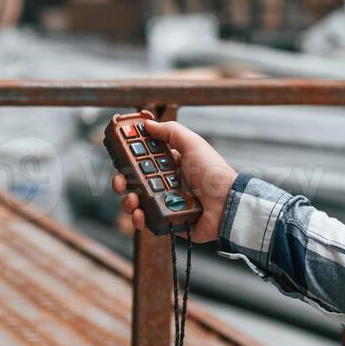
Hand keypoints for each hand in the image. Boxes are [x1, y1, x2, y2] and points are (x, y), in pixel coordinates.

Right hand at [111, 115, 236, 243]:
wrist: (227, 203)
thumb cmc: (213, 173)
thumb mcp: (193, 144)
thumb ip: (171, 131)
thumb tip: (148, 123)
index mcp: (170, 164)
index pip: (142, 160)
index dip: (128, 158)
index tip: (118, 154)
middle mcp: (164, 183)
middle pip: (134, 182)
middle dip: (121, 181)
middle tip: (119, 181)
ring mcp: (164, 203)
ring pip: (136, 202)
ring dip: (127, 200)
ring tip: (132, 199)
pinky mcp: (167, 221)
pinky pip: (146, 220)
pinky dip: (138, 218)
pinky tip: (139, 214)